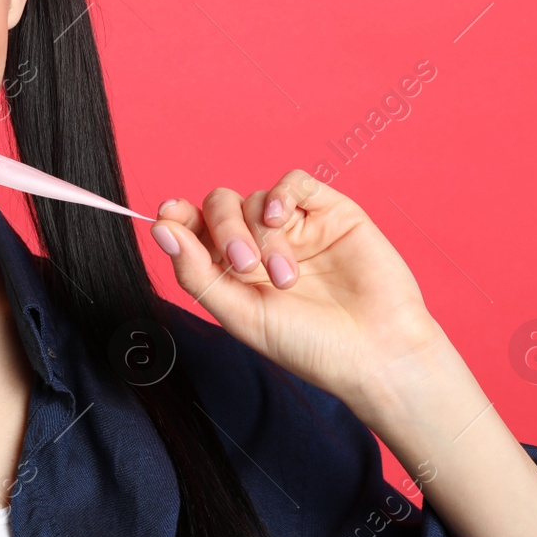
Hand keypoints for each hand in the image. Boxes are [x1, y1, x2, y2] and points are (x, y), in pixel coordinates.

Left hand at [149, 169, 451, 419]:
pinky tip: (281, 219)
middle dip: (224, 230)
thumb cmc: (310, 345)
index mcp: (233, 271)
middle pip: (220, 207)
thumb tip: (159, 227)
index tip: (169, 216)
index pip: (194, 229)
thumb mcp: (241, 314)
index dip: (178, 218)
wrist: (377, 354)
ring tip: (286, 277)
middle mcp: (261, 245)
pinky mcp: (331, 213)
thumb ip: (197, 271)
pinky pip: (294, 183)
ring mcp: (296, 228)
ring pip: (254, 199)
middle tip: (246, 267)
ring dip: (262, 235)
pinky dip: (280, 194)